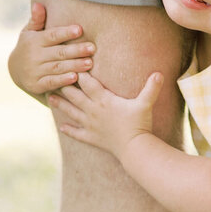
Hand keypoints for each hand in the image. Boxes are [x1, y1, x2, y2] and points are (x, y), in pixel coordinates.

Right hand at [8, 2, 95, 96]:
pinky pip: (52, 82)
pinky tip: (75, 77)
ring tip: (89, 63)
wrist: (14, 70)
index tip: (79, 29)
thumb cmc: (28, 47)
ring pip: (58, 67)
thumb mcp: (29, 32)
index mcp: (34, 41)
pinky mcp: (36, 85)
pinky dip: (63, 80)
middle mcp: (34, 55)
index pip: (52, 36)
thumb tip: (39, 4)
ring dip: (74, 65)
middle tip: (92, 48)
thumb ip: (37, 20)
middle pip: (58, 52)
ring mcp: (35, 71)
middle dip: (76, 50)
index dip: (65, 33)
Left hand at [49, 71, 164, 160]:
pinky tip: (62, 127)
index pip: (87, 82)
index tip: (71, 63)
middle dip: (64, 85)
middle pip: (74, 95)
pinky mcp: (92, 138)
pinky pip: (77, 133)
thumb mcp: (146, 104)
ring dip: (60, 104)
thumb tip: (160, 72)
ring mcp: (90, 125)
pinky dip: (69, 130)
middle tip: (53, 77)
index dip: (79, 72)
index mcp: (103, 100)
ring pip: (71, 112)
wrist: (134, 148)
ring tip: (50, 98)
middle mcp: (93, 110)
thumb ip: (151, 88)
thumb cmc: (140, 124)